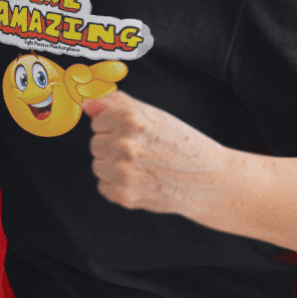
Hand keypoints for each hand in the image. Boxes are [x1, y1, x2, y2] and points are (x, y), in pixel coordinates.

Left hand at [81, 92, 236, 214]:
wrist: (209, 181)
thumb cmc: (184, 146)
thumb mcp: (154, 115)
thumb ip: (116, 103)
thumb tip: (87, 103)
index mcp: (131, 120)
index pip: (97, 121)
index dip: (115, 127)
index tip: (134, 134)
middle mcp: (124, 145)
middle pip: (95, 144)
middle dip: (113, 147)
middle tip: (142, 152)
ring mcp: (123, 171)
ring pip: (97, 165)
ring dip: (114, 167)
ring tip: (143, 167)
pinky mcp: (124, 194)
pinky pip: (103, 186)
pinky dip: (118, 186)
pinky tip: (141, 181)